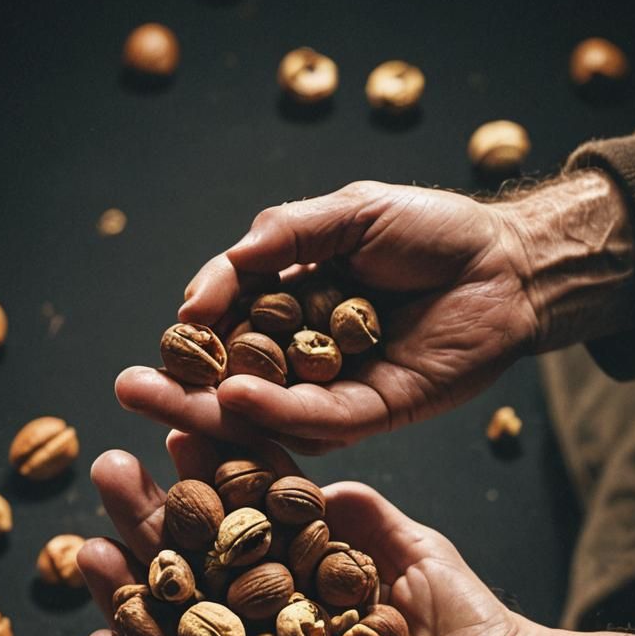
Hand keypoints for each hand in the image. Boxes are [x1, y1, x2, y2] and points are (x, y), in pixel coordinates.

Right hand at [115, 180, 540, 453]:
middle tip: (127, 390)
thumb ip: (280, 238)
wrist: (507, 260)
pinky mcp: (378, 415)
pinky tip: (236, 397)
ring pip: (268, 411)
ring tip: (161, 402)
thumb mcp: (344, 215)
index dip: (192, 336)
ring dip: (212, 409)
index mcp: (293, 311)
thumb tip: (211, 278)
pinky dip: (277, 411)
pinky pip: (321, 420)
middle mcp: (309, 361)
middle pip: (234, 382)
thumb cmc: (429, 230)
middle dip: (179, 389)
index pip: (229, 330)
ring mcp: (341, 392)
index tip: (159, 338)